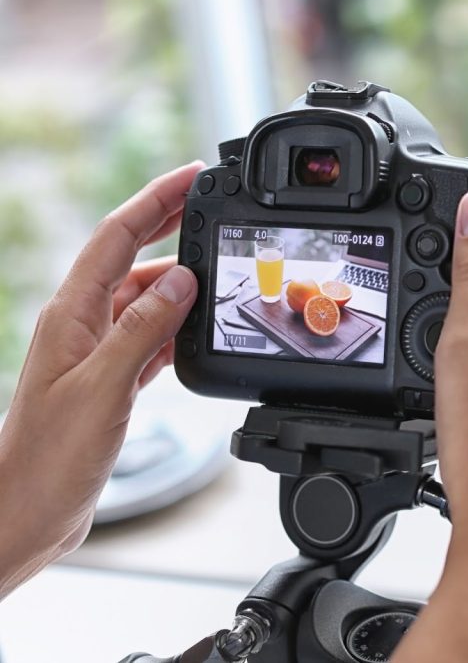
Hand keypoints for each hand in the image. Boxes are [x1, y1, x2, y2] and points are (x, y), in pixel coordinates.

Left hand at [0, 162, 202, 599]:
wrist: (28, 511)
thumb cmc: (50, 458)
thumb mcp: (103, 387)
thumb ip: (142, 329)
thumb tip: (181, 279)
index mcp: (71, 315)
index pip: (116, 238)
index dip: (155, 201)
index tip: (192, 177)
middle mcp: (82, 325)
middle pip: (130, 257)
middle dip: (168, 224)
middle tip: (210, 202)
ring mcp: (95, 352)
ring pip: (144, 298)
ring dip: (178, 279)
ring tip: (218, 266)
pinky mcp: (110, 380)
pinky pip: (149, 337)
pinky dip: (175, 325)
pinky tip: (197, 326)